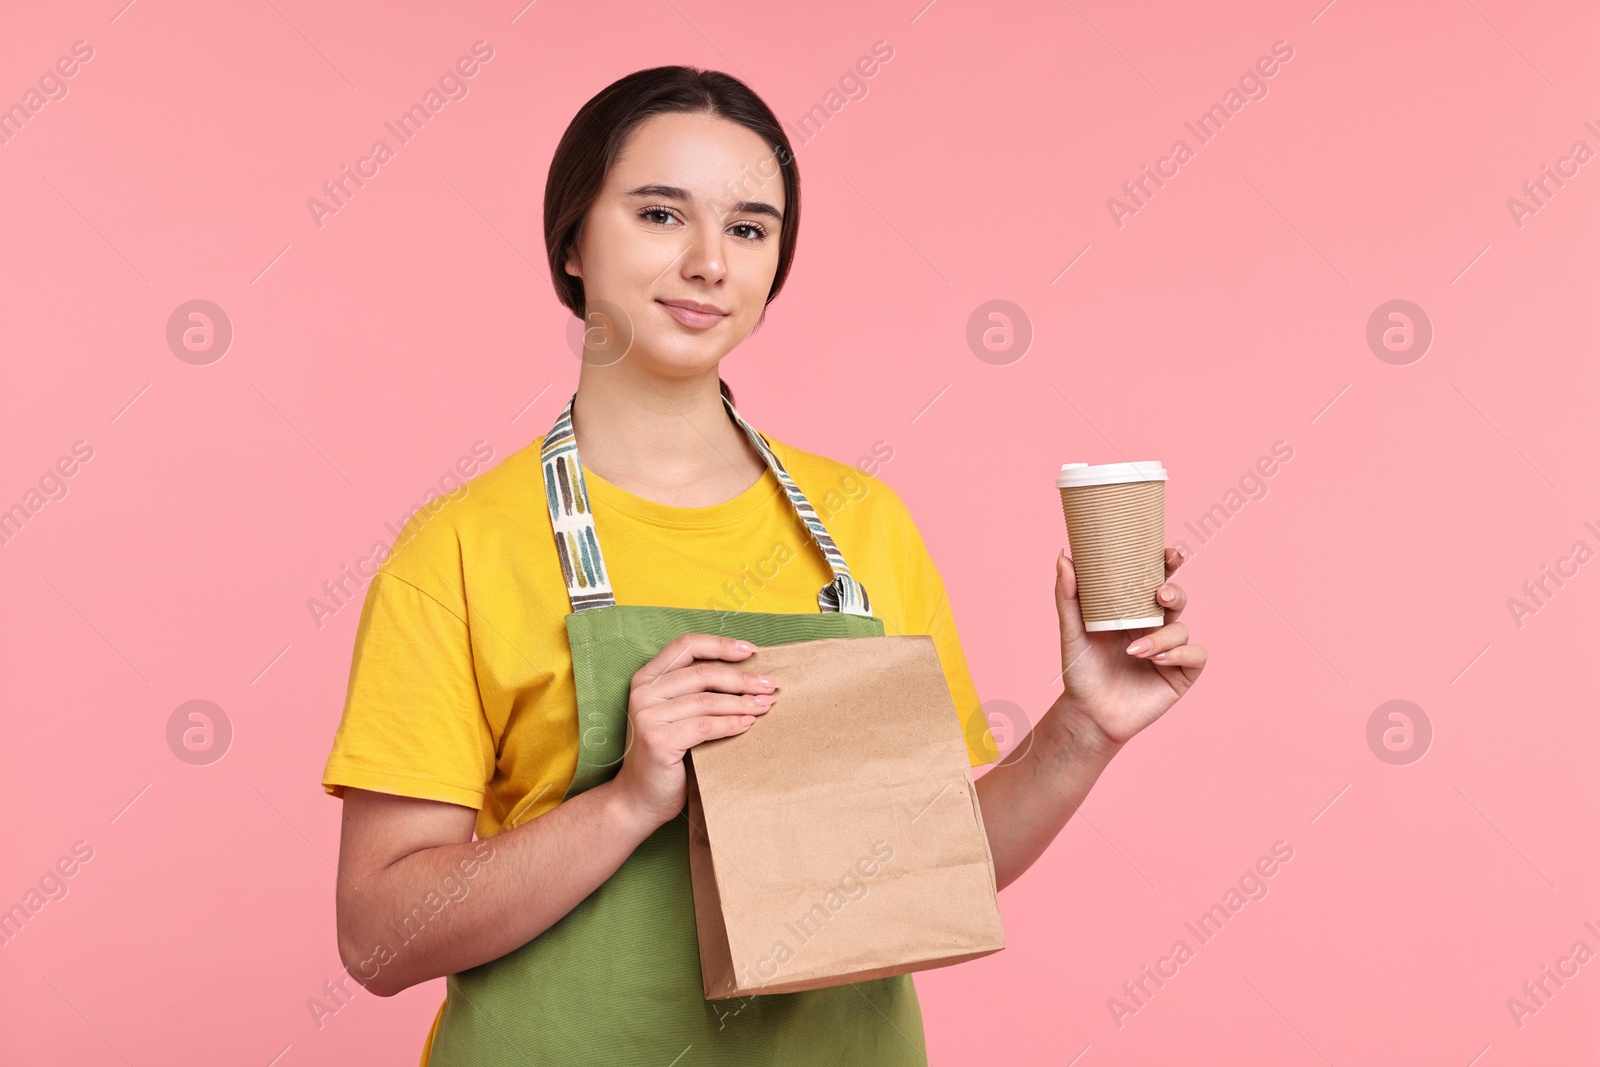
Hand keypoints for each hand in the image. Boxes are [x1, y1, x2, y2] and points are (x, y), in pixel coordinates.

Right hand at [609, 633, 779, 831]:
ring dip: (742, 702)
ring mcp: (648, 716)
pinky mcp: (658, 740)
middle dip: (742, 678)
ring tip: (765, 705)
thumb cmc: (667, 755)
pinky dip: (732, 724)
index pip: (687, 646)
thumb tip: (749, 676)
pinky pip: (706, 726)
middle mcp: (644, 692)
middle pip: (704, 673)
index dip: (721, 645)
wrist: (640, 798)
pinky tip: (748, 724)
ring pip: (708, 700)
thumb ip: (697, 692)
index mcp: (647, 678)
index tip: (751, 651)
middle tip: (770, 685)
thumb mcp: (677, 714)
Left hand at [1052, 546, 1206, 755]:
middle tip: (1161, 594)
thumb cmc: (1080, 671)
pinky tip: (1157, 660)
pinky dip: (1179, 653)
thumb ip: (1068, 595)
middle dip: (1175, 591)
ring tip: (1135, 651)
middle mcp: (1154, 626)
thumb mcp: (1071, 631)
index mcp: (1132, 610)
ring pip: (1181, 628)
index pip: (1156, 579)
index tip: (1170, 554)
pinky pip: (1195, 654)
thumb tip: (1064, 555)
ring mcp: (1170, 649)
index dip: (1168, 563)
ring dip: (1161, 637)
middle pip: (1177, 597)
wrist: (1088, 713)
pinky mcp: (1181, 673)